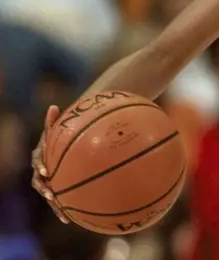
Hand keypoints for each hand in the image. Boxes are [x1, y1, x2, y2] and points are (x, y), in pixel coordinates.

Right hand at [31, 105, 68, 223]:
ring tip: (64, 216)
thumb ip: (53, 122)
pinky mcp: (57, 190)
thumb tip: (53, 107)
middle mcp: (41, 172)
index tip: (46, 171)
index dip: (41, 167)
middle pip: (40, 183)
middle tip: (52, 194)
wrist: (61, 148)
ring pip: (50, 196)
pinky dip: (65, 209)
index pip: (37, 162)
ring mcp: (48, 182)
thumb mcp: (57, 129)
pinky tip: (73, 220)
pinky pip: (60, 201)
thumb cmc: (60, 137)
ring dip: (56, 206)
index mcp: (39, 158)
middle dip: (46, 190)